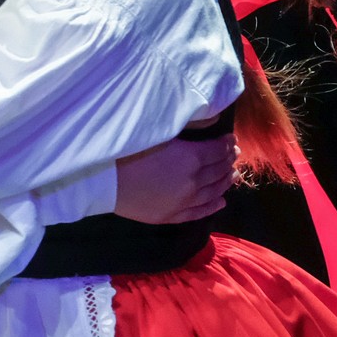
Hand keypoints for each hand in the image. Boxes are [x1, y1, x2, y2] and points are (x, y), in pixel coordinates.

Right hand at [112, 131, 238, 224]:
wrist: (103, 179)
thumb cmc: (127, 148)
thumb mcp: (158, 130)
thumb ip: (187, 127)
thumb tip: (212, 121)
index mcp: (192, 157)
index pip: (218, 151)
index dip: (227, 144)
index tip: (231, 140)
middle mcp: (194, 181)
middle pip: (218, 171)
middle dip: (228, 161)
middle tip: (233, 155)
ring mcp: (184, 201)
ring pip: (213, 192)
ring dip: (225, 182)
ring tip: (233, 175)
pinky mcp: (171, 216)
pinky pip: (199, 212)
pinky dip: (213, 206)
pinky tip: (221, 201)